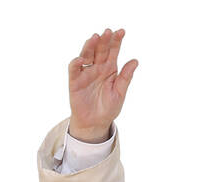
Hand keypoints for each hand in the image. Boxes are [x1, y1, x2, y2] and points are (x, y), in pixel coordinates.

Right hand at [68, 28, 137, 142]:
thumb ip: (126, 77)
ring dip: (90, 46)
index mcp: (110, 70)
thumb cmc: (108, 107)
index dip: (117, 41)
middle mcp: (98, 68)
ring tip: (95, 38)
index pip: (113, 52)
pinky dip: (77, 63)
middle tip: (108, 31)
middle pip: (100, 50)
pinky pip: (74, 69)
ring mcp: (86, 73)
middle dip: (104, 40)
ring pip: (87, 55)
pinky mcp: (75, 81)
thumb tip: (135, 60)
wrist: (96, 122)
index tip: (122, 31)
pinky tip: (82, 59)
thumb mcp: (120, 92)